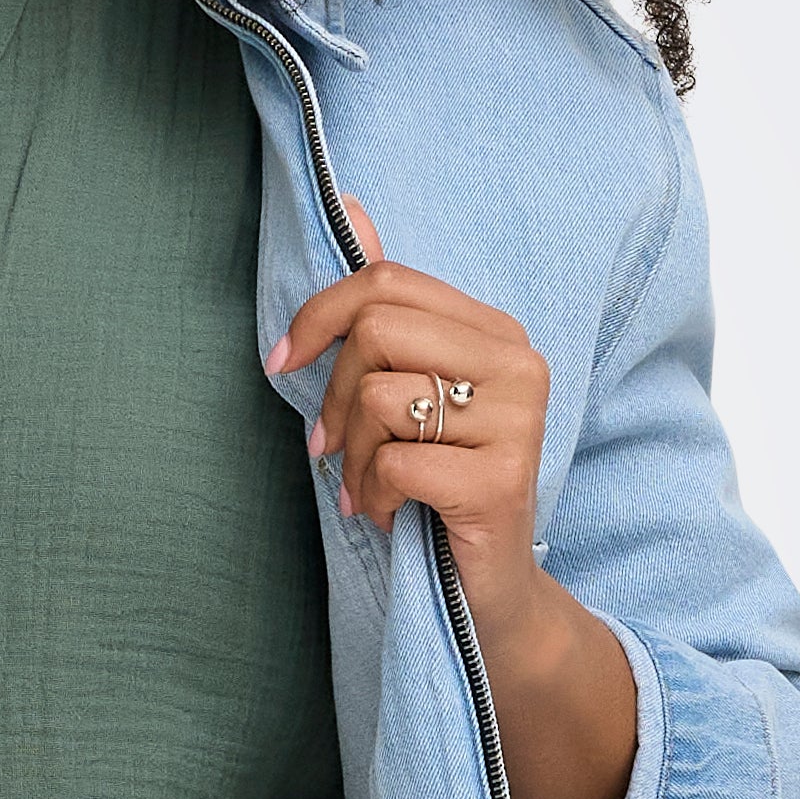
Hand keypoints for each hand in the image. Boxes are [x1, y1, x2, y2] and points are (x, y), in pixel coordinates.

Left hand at [269, 198, 551, 646]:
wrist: (489, 592)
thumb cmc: (439, 480)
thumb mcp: (409, 388)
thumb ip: (385, 305)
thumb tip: (349, 206)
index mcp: (496, 331)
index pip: (387, 283)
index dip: (319, 316)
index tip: (280, 360)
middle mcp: (519, 364)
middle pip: (378, 330)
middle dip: (332, 395)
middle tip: (330, 447)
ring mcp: (517, 423)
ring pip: (377, 399)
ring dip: (350, 458)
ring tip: (367, 489)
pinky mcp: (500, 482)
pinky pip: (393, 465)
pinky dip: (372, 497)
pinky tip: (391, 515)